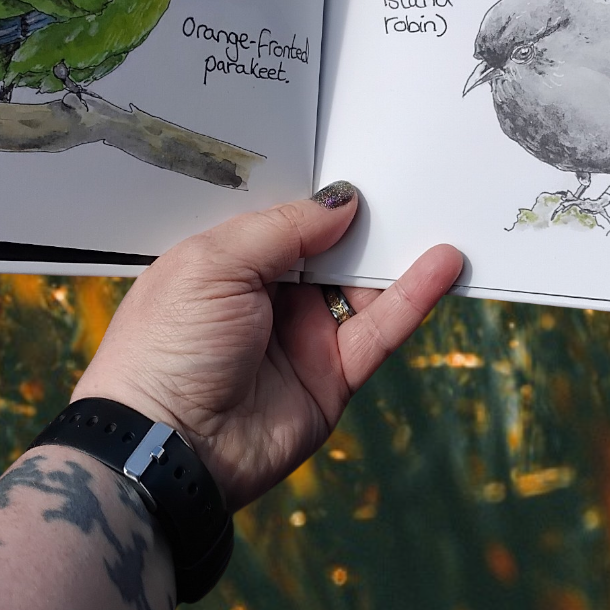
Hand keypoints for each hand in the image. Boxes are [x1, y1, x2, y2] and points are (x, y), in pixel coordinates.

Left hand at [72, 184, 462, 508]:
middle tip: (414, 180)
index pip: (285, 219)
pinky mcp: (332, 377)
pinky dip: (414, 297)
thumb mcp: (214, 262)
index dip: (321, 196)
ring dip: (400, 254)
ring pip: (363, 287)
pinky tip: (442, 265)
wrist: (166, 449)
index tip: (365, 161)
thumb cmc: (168, 347)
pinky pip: (380, 330)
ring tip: (442, 213)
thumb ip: (284, 228)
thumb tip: (343, 201)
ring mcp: (302, 337)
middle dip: (369, 220)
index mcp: (227, 262)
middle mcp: (267, 296)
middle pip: (332, 249)